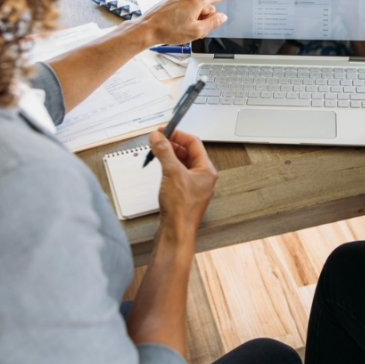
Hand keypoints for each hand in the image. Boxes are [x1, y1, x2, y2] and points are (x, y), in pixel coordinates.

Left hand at [137, 0, 243, 46]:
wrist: (146, 29)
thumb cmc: (168, 31)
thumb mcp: (196, 32)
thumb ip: (213, 23)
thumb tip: (221, 16)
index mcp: (196, 1)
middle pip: (206, 6)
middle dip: (205, 17)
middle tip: (194, 29)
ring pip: (196, 7)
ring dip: (194, 17)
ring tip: (183, 28)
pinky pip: (186, 6)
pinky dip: (185, 14)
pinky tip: (176, 24)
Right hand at [148, 127, 217, 247]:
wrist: (176, 233)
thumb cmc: (181, 209)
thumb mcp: (171, 173)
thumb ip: (164, 152)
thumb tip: (158, 137)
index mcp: (207, 170)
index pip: (194, 143)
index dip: (178, 134)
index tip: (165, 130)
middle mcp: (203, 178)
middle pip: (188, 153)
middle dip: (172, 144)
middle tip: (158, 139)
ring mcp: (194, 187)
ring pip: (182, 164)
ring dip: (169, 156)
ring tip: (157, 151)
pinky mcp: (184, 196)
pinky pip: (177, 175)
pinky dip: (168, 168)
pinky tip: (160, 168)